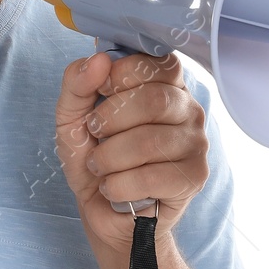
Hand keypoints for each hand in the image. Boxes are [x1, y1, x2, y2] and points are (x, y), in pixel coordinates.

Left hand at [54, 50, 208, 256]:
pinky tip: (114, 188)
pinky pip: (153, 177)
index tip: (102, 91)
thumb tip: (98, 60)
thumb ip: (78, 84)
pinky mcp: (194, 177)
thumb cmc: (93, 155)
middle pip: (155, 100)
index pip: (157, 63)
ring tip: (100, 166)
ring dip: (110, 158)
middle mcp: (187, 109)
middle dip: (111, 120)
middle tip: (95, 134)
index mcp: (163, 85)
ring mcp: (196, 143)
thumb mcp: (72, 116)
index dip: (123, 74)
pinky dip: (119, 185)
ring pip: (151, 141)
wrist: (102, 209)